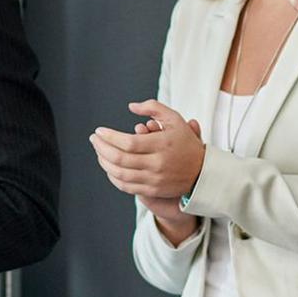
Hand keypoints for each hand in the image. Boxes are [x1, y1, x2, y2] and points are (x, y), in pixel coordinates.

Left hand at [103, 113, 201, 245]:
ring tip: (99, 151)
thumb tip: (131, 106)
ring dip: (104, 162)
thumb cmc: (185, 142)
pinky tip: (108, 166)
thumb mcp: (175, 119)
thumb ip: (153, 108)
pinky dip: (113, 177)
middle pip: (120, 159)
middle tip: (94, 139)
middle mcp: (158, 163)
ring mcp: (154, 179)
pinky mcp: (152, 190)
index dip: (109, 137)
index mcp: (162, 144)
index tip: (99, 131)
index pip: (128, 142)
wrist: (203, 172)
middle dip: (101, 148)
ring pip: (120, 174)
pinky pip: (126, 186)